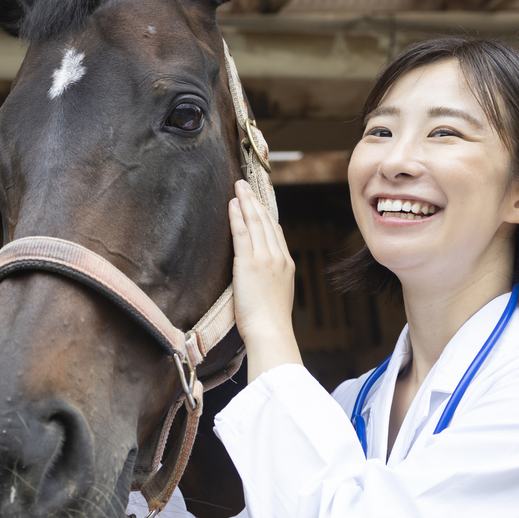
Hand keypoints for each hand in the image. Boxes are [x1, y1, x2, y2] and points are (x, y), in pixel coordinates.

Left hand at [229, 180, 302, 379]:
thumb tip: (260, 277)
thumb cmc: (270, 323)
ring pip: (255, 222)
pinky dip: (237, 216)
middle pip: (266, 222)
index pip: (275, 232)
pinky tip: (232, 204)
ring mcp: (265, 258)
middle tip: (245, 185)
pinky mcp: (249, 263)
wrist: (271, 332)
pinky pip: (242, 233)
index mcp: (286, 265)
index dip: (266, 214)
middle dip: (256, 201)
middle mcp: (278, 257)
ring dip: (246, 202)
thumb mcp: (276, 296)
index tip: (258, 202)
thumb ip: (270, 280)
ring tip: (238, 186)